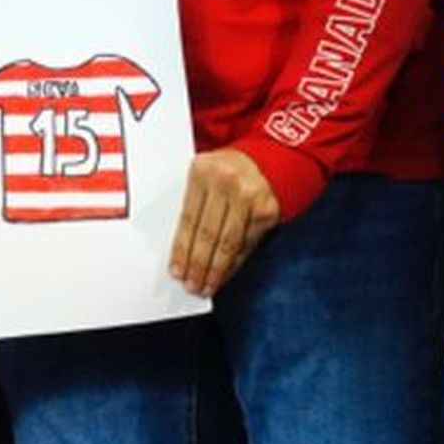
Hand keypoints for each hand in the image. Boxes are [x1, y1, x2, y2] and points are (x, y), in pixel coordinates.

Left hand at [169, 148, 279, 296]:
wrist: (266, 157)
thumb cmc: (225, 168)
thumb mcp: (202, 173)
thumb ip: (192, 201)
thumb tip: (181, 245)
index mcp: (202, 172)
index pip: (188, 219)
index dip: (182, 249)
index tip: (176, 270)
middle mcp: (227, 184)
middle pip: (208, 234)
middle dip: (198, 265)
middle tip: (191, 286)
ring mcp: (250, 198)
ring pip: (229, 243)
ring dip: (217, 270)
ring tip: (206, 287)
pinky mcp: (267, 212)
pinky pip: (247, 244)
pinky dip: (235, 263)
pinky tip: (225, 274)